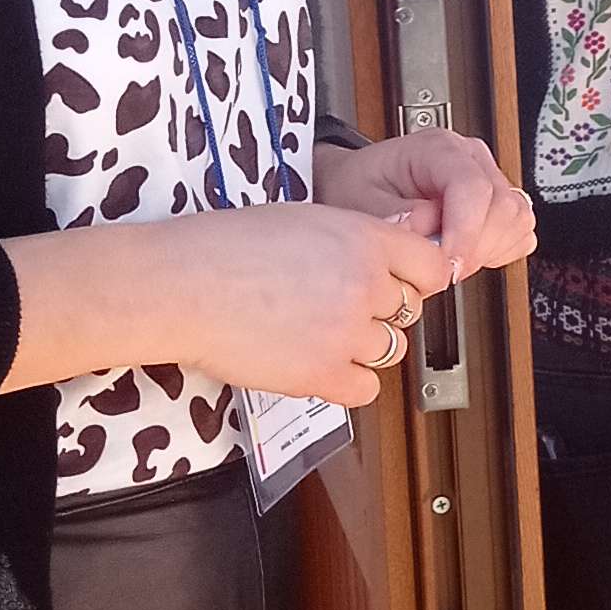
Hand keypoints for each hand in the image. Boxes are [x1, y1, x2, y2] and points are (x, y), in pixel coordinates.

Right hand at [163, 201, 461, 410]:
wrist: (178, 285)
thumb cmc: (223, 248)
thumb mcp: (303, 220)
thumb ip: (352, 242)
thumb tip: (383, 264)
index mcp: (364, 239)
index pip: (432, 267)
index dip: (416, 279)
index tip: (400, 287)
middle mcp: (365, 285)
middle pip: (407, 311)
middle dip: (378, 312)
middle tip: (334, 308)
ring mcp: (347, 333)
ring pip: (390, 350)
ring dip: (362, 347)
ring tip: (315, 333)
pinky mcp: (323, 374)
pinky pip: (366, 389)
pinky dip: (346, 382)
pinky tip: (314, 363)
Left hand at [316, 129, 534, 277]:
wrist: (357, 184)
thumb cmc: (357, 186)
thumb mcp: (357, 201)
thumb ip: (394, 217)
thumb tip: (429, 229)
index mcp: (437, 148)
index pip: (472, 186)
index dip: (466, 232)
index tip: (449, 266)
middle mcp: (470, 158)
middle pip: (502, 206)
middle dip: (476, 248)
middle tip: (442, 271)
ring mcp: (489, 178)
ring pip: (517, 219)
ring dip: (489, 251)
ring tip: (451, 262)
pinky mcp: (498, 202)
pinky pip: (520, 230)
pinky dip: (500, 251)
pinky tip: (469, 255)